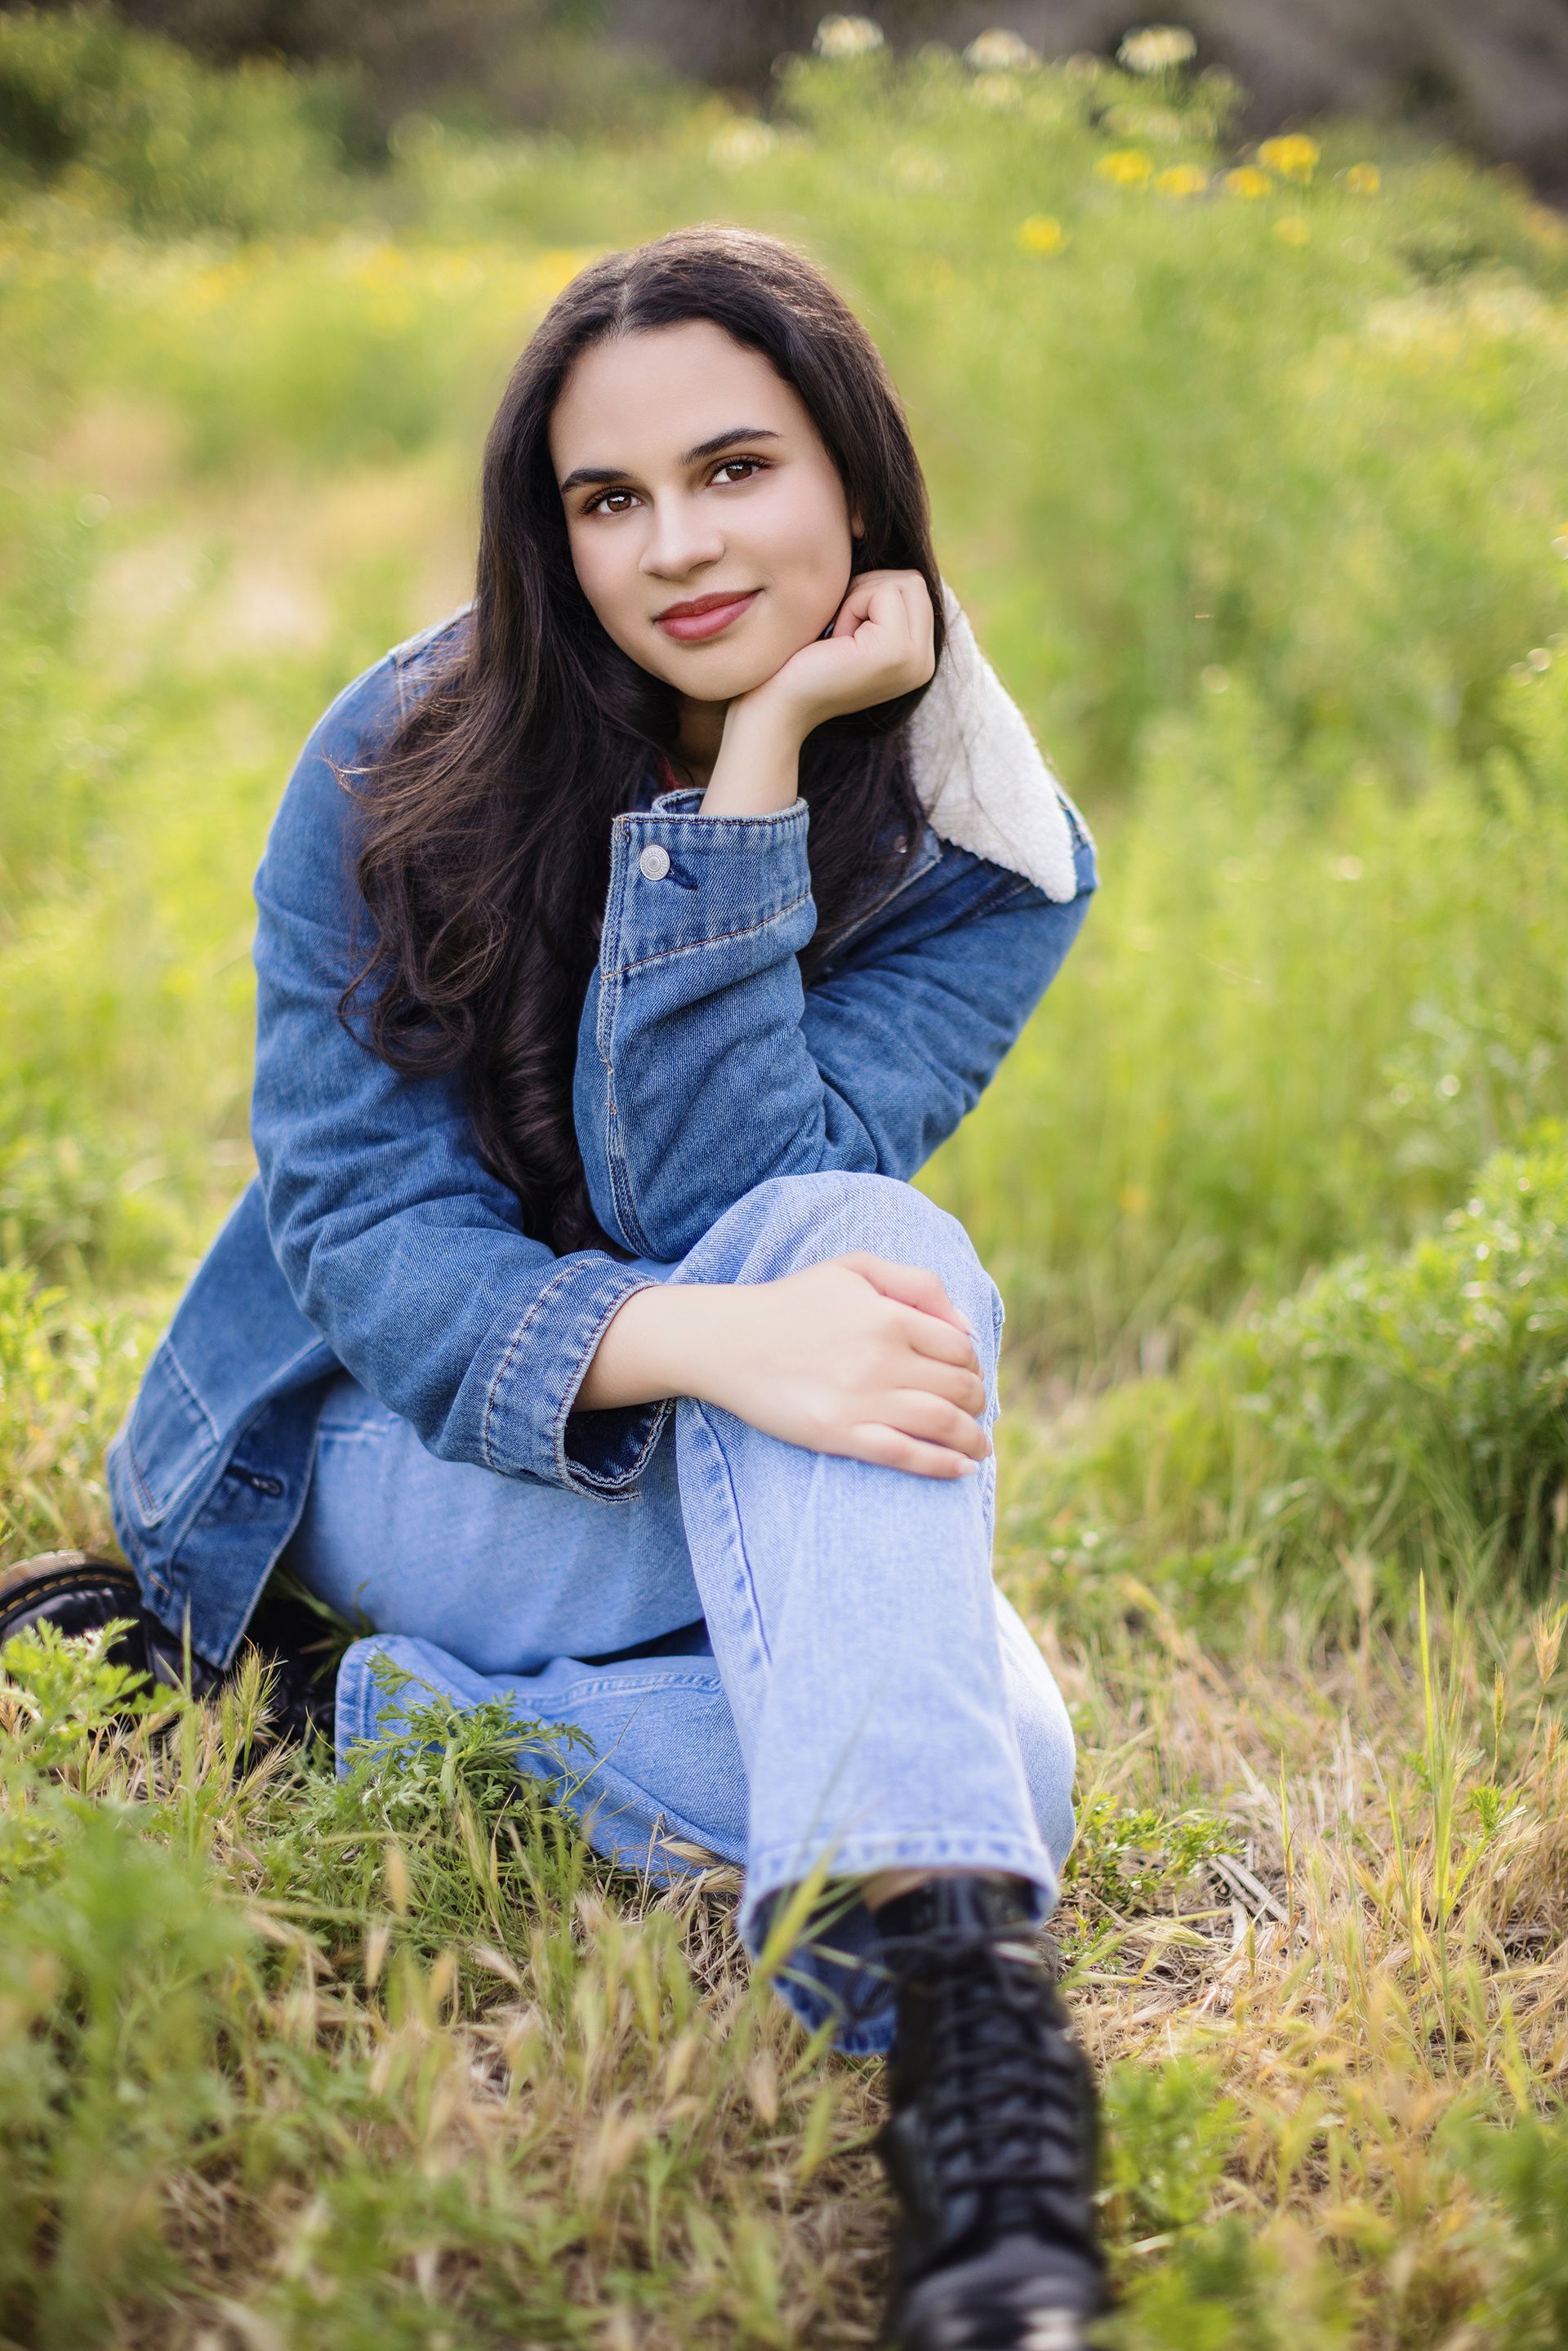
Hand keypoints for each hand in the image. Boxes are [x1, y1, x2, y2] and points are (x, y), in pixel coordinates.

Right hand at [576, 1253, 990, 1478]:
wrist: (727, 1341)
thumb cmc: (792, 1302)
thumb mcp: (854, 1269)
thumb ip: (917, 1285)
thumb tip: (967, 1327)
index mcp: (889, 1315)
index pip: (960, 1348)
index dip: (973, 1365)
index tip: (970, 1377)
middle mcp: (882, 1358)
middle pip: (958, 1386)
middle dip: (976, 1401)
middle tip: (975, 1411)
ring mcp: (861, 1400)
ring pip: (942, 1422)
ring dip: (972, 1437)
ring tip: (979, 1446)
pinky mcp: (839, 1435)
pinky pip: (906, 1454)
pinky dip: (942, 1464)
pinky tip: (961, 1468)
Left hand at [733, 568, 936, 740]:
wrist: (775, 706)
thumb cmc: (799, 660)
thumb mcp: (849, 625)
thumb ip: (877, 599)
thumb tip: (873, 535)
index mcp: (917, 657)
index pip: (913, 586)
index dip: (870, 593)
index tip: (841, 632)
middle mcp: (925, 662)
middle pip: (912, 579)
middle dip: (867, 591)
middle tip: (838, 632)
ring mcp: (917, 661)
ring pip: (901, 581)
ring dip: (859, 598)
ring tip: (838, 640)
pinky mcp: (898, 653)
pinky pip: (883, 592)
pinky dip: (851, 607)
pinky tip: (835, 644)